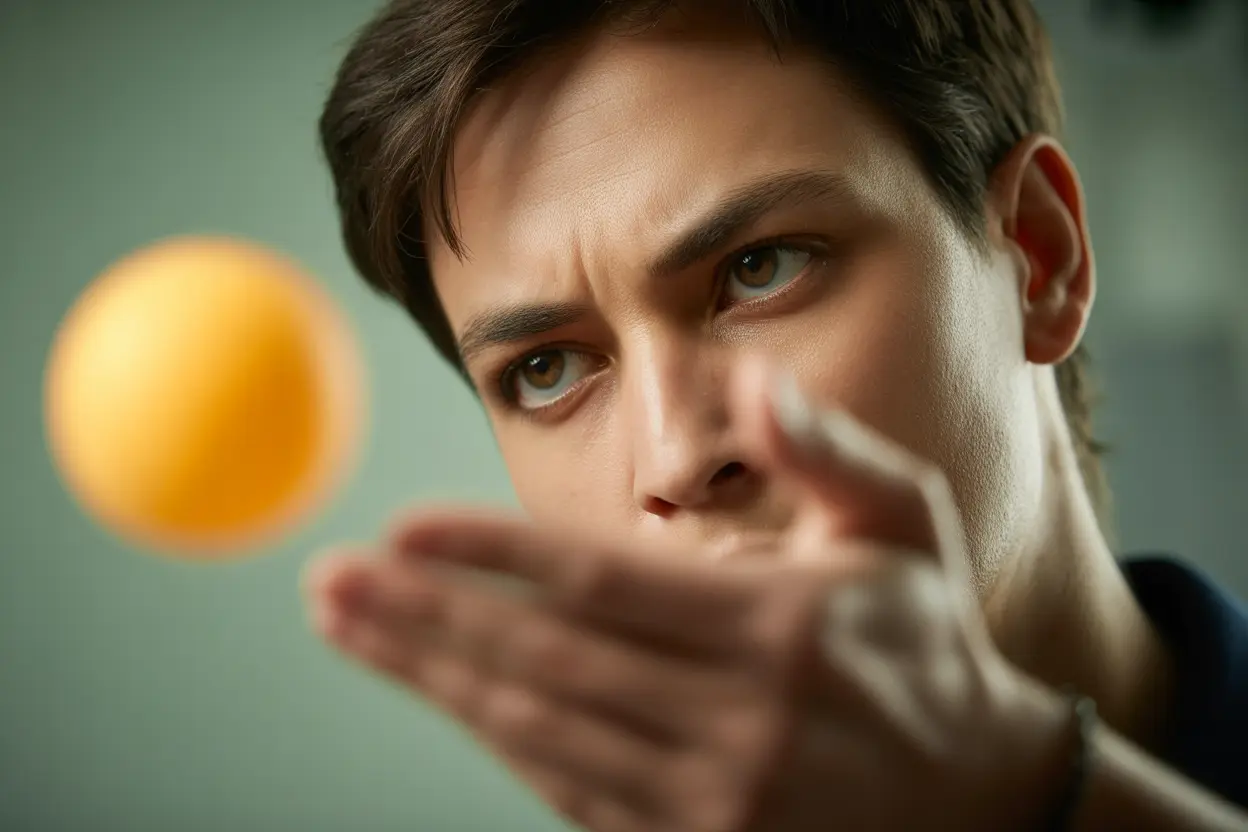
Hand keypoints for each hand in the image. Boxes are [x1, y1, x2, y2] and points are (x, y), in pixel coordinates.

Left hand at [305, 359, 1071, 831]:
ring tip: (352, 631)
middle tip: (330, 582)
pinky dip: (496, 736)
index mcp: (780, 627)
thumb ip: (826, 449)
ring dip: (434, 680)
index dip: (490, 553)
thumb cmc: (925, 641)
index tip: (401, 526)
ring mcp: (714, 800)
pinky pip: (569, 790)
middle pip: (545, 662)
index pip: (602, 581)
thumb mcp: (908, 523)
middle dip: (425, 620)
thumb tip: (748, 376)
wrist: (973, 797)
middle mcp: (740, 722)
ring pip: (541, 732)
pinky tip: (441, 690)